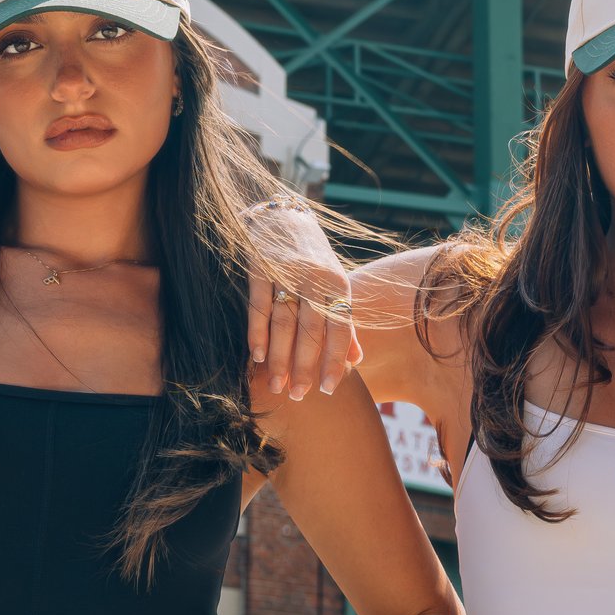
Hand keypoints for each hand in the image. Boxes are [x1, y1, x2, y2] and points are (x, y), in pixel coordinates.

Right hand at [242, 200, 361, 401]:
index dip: (334, 360)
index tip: (328, 390)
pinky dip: (258, 333)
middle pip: (311, 330)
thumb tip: (356, 361)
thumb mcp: (334, 287)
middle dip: (304, 366)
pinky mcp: (260, 268)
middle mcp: (315, 279)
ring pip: (284, 322)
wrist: (283, 218)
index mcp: (338, 285)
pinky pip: (259, 306)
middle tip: (297, 396)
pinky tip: (258, 357)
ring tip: (278, 386)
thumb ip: (344, 324)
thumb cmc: (313, 262)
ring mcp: (286, 273)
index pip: (340, 329)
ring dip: (280, 357)